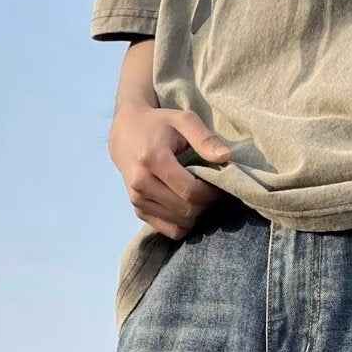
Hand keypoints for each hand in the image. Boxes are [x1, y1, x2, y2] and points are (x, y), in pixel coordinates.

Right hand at [110, 102, 233, 239]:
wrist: (125, 134)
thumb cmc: (159, 125)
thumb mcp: (183, 120)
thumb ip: (205, 138)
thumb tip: (226, 157)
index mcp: (152, 160)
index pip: (191, 191)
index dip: (211, 193)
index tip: (219, 184)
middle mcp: (141, 184)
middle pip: (187, 210)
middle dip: (206, 204)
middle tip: (212, 190)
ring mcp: (138, 200)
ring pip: (181, 224)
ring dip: (197, 214)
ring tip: (200, 196)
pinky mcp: (139, 211)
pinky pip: (171, 231)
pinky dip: (185, 223)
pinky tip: (188, 206)